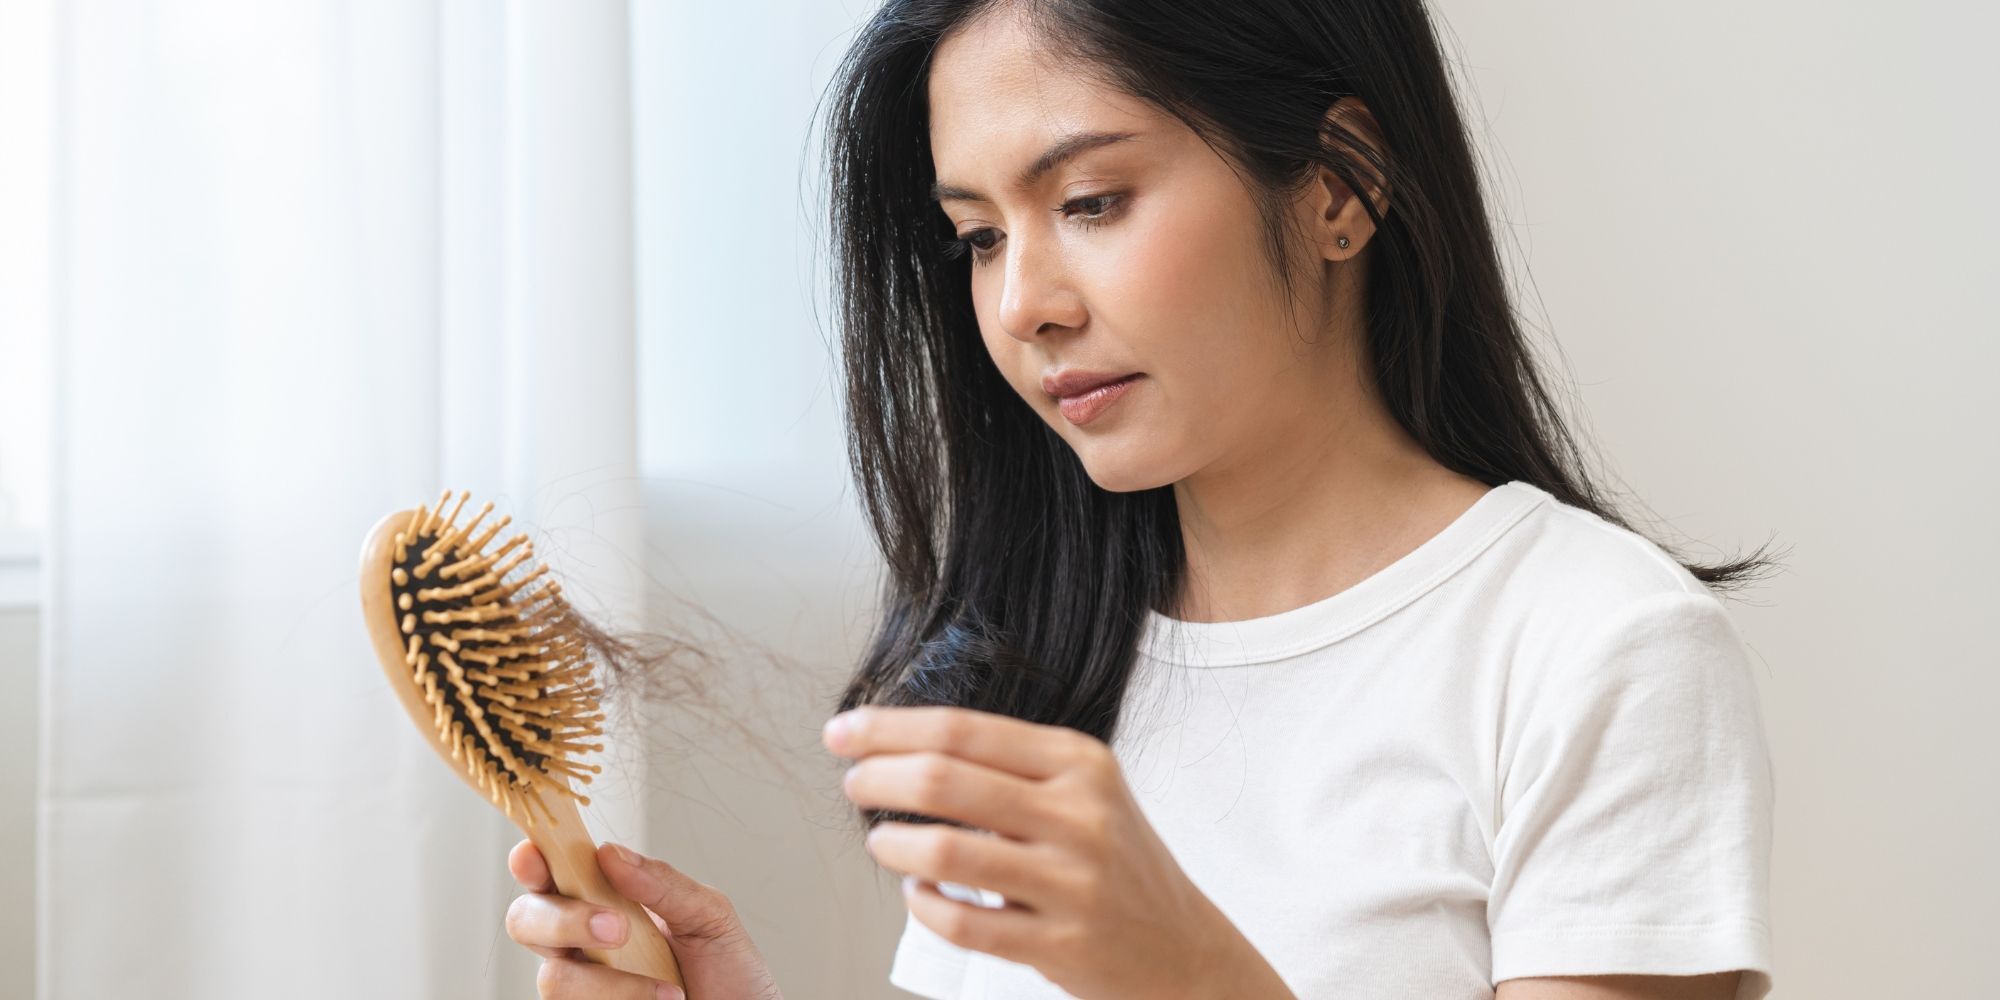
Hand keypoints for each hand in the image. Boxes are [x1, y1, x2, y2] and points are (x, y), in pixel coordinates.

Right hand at [505, 838, 784, 999]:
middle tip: (616, 928)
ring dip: (611, 983)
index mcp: (606, 902)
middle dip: (563, 920)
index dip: (531, 862)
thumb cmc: (729, 973)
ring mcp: (583, 987)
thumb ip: (662, 884)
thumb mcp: (709, 917)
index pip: (552, 874)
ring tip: (671, 991)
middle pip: (526, 921)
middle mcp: (583, 944)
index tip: (533, 857)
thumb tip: (611, 853)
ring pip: (553, 979)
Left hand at [826, 705, 1295, 999]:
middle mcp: (1079, 814)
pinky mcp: (1060, 943)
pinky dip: (923, 906)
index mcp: (1079, 762)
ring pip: (944, 853)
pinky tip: (919, 894)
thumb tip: (901, 748)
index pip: (962, 729)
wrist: (1183, 948)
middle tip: (852, 784)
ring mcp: (1071, 881)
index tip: (843, 732)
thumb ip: (1010, 768)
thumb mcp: (1085, 792)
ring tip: (881, 842)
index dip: (888, 728)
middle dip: (877, 778)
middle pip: (943, 780)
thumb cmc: (1117, 862)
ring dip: (892, 845)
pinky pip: (962, 923)